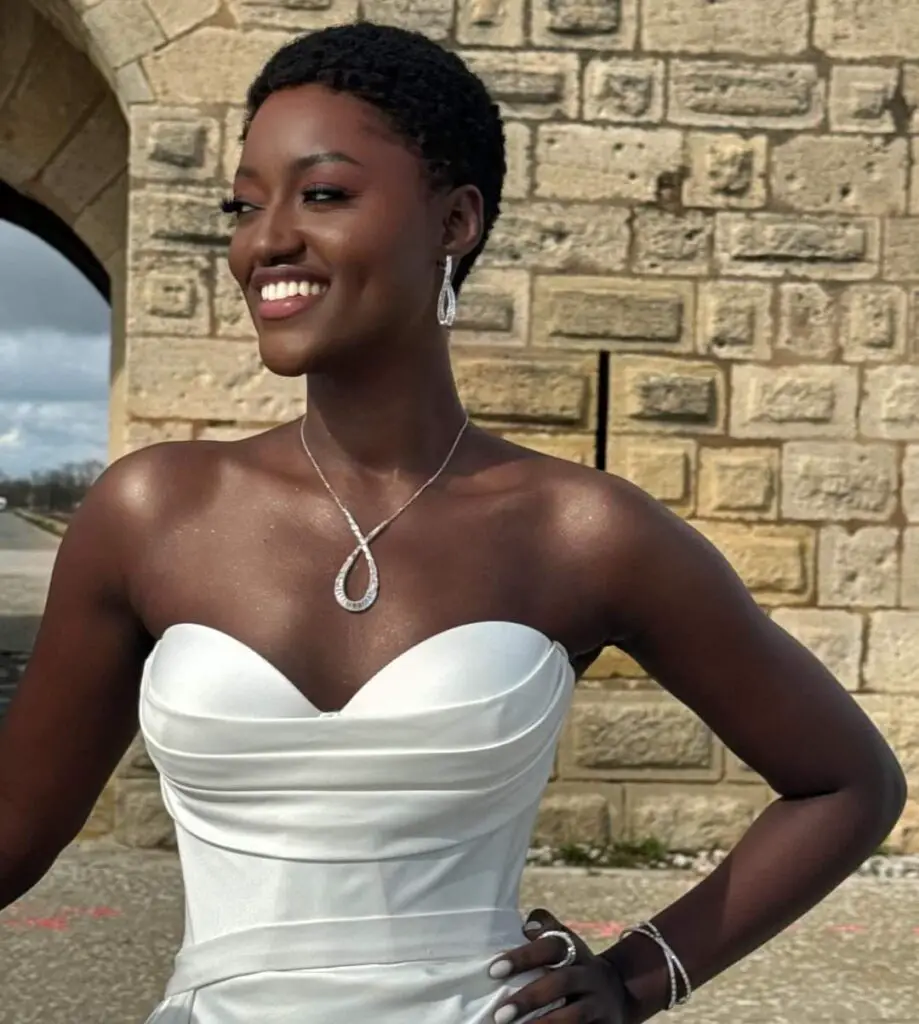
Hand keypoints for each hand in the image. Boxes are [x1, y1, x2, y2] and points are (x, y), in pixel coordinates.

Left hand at [488, 908, 629, 1022]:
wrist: (619, 993)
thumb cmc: (574, 966)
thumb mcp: (565, 944)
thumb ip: (545, 930)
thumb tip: (527, 925)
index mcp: (576, 951)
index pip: (552, 946)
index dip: (524, 956)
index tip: (494, 970)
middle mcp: (590, 975)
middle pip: (561, 982)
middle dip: (530, 998)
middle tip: (500, 1014)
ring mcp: (599, 1003)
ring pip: (574, 1015)